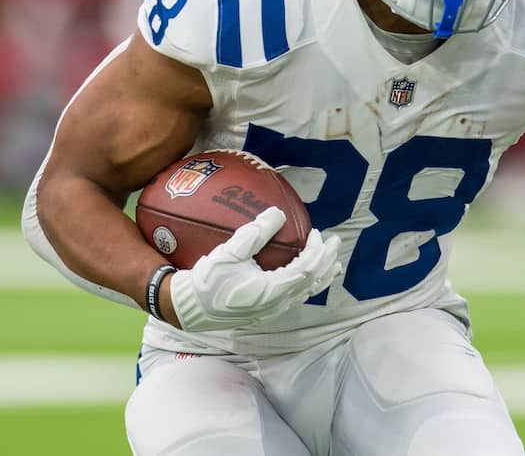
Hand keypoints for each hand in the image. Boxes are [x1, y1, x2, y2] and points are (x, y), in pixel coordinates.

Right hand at [168, 208, 341, 331]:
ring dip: (322, 275)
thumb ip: (255, 232)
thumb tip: (278, 213)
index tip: (316, 232)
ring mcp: (272, 310)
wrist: (189, 308)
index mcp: (271, 290)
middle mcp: (276, 304)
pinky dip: (308, 284)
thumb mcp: (229, 252)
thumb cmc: (207, 281)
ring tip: (334, 264)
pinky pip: (296, 297)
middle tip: (335, 242)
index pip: (307, 269)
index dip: (317, 250)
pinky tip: (308, 278)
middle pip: (312, 282)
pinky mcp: (265, 312)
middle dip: (327, 261)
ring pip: (306, 293)